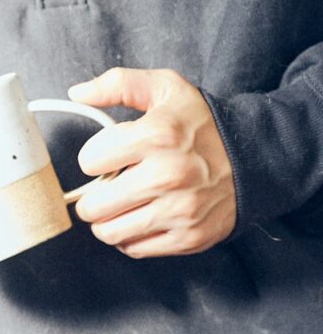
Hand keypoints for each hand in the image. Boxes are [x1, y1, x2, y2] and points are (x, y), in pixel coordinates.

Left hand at [65, 67, 236, 257]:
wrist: (255, 157)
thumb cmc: (203, 123)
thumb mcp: (165, 88)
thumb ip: (118, 84)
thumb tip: (77, 93)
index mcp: (157, 136)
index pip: (89, 162)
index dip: (95, 158)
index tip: (109, 156)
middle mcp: (167, 176)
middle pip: (93, 206)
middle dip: (93, 196)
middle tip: (107, 187)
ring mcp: (179, 211)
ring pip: (109, 232)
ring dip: (107, 220)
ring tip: (120, 205)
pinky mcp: (188, 237)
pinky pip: (135, 249)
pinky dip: (130, 237)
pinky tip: (141, 217)